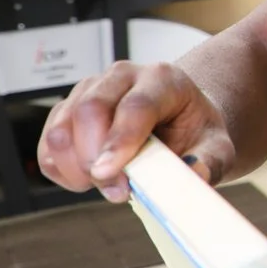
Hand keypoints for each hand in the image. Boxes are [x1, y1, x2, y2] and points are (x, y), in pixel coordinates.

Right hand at [36, 61, 232, 201]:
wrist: (179, 122)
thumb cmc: (196, 132)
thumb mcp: (217, 146)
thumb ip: (210, 161)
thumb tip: (194, 174)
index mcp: (163, 79)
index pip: (135, 106)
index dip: (119, 141)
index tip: (109, 174)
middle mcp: (121, 77)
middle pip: (90, 110)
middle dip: (95, 158)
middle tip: (116, 190)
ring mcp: (89, 91)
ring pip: (61, 127)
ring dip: (75, 167)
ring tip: (106, 186)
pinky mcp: (67, 111)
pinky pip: (49, 143)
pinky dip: (61, 169)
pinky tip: (87, 179)